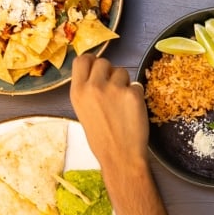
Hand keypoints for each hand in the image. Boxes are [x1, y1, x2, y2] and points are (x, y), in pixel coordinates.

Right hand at [69, 54, 148, 174]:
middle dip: (110, 71)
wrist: (119, 155)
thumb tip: (97, 72)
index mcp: (77, 91)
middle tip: (113, 89)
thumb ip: (88, 90)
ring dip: (124, 83)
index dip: (92, 61)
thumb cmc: (101, 137)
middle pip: (104, 61)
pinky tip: (131, 111)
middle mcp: (93, 87)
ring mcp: (114, 89)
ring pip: (122, 71)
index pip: (82, 59)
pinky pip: (136, 85)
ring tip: (121, 104)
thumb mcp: (82, 110)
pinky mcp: (132, 94)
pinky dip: (136, 95)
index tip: (98, 68)